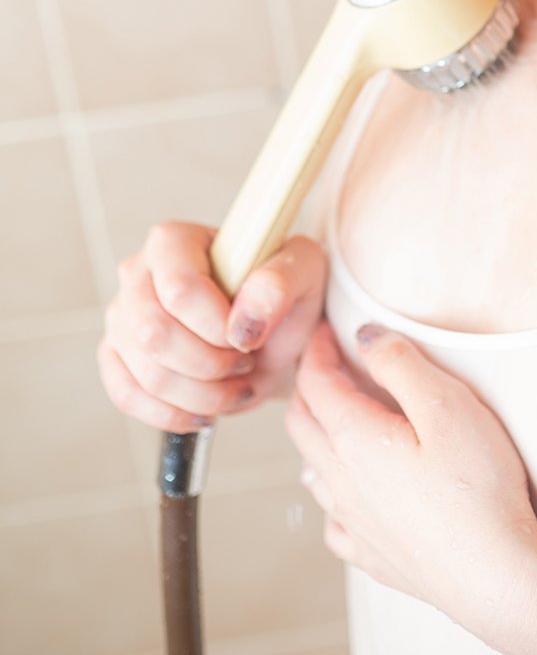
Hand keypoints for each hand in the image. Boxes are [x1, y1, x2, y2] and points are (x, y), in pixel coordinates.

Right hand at [97, 222, 327, 432]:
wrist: (272, 335)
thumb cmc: (283, 296)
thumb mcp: (303, 273)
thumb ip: (280, 283)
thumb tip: (243, 322)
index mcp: (174, 241)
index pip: (179, 290)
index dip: (216, 327)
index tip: (249, 337)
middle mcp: (137, 273)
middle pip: (154, 334)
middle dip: (209, 365)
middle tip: (245, 364)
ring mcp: (122, 316)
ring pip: (145, 372)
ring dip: (200, 395)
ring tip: (235, 387)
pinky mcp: (116, 356)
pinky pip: (126, 395)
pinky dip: (170, 414)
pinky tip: (204, 412)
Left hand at [285, 318, 536, 644]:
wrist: (493, 575)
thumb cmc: (477, 487)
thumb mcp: (447, 404)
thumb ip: (401, 364)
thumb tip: (365, 338)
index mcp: (354, 439)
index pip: (316, 385)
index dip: (316, 352)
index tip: (326, 330)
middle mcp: (342, 482)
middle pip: (302, 426)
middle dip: (308, 389)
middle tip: (326, 365)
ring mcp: (355, 523)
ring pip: (313, 473)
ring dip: (316, 438)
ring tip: (334, 421)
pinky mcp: (374, 556)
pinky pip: (335, 522)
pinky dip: (333, 496)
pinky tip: (350, 496)